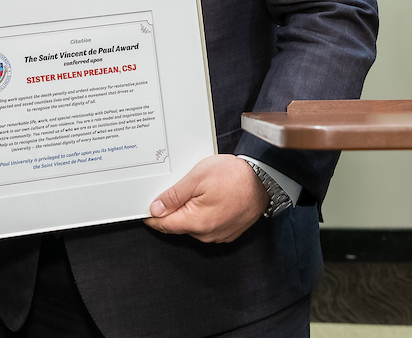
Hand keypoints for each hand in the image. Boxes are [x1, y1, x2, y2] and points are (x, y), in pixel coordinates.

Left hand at [143, 155, 268, 242]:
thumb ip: (173, 196)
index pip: (164, 225)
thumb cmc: (234, 176)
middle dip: (172, 210)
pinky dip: (202, 214)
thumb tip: (155, 209)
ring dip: (188, 212)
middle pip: (177, 225)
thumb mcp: (197, 178)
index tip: (147, 206)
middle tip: (175, 189)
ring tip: (196, 191)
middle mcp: (207, 235)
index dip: (152, 215)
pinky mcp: (227, 232)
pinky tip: (208, 198)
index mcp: (196, 223)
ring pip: (192, 226)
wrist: (264, 180)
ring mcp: (219, 235)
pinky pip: (206, 226)